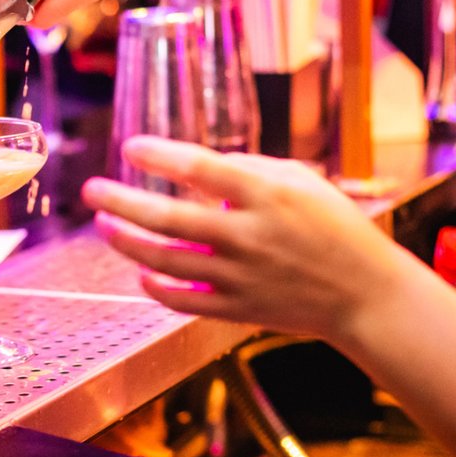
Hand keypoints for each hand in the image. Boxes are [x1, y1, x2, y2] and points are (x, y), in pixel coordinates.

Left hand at [80, 137, 408, 341]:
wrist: (364, 292)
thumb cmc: (335, 227)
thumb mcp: (302, 180)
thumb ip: (250, 168)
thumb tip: (197, 166)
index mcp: (266, 195)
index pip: (199, 167)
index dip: (157, 155)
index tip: (131, 147)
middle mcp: (248, 235)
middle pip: (168, 217)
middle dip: (121, 202)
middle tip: (91, 190)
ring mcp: (240, 276)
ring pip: (164, 261)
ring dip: (126, 242)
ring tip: (105, 226)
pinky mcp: (237, 308)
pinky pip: (181, 299)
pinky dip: (154, 286)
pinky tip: (141, 270)